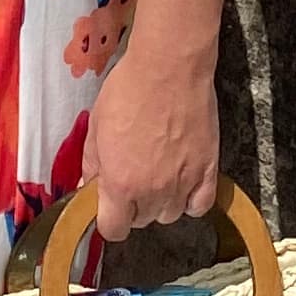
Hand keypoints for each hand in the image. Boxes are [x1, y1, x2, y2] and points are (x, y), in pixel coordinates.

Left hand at [85, 51, 219, 242]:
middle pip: (142, 221)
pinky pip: (200, 205)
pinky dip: (190, 200)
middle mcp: (152, 191)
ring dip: (160, 202)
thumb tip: (88, 186)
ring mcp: (183, 182)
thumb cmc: (128, 90)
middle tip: (131, 177)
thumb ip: (92, 164)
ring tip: (157, 174)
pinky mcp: (208, 170)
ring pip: (169, 214)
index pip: (113, 229)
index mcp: (120, 183)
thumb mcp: (96, 125)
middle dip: (132, 205)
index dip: (109, 219)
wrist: (168, 66)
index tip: (108, 205)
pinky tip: (182, 183)